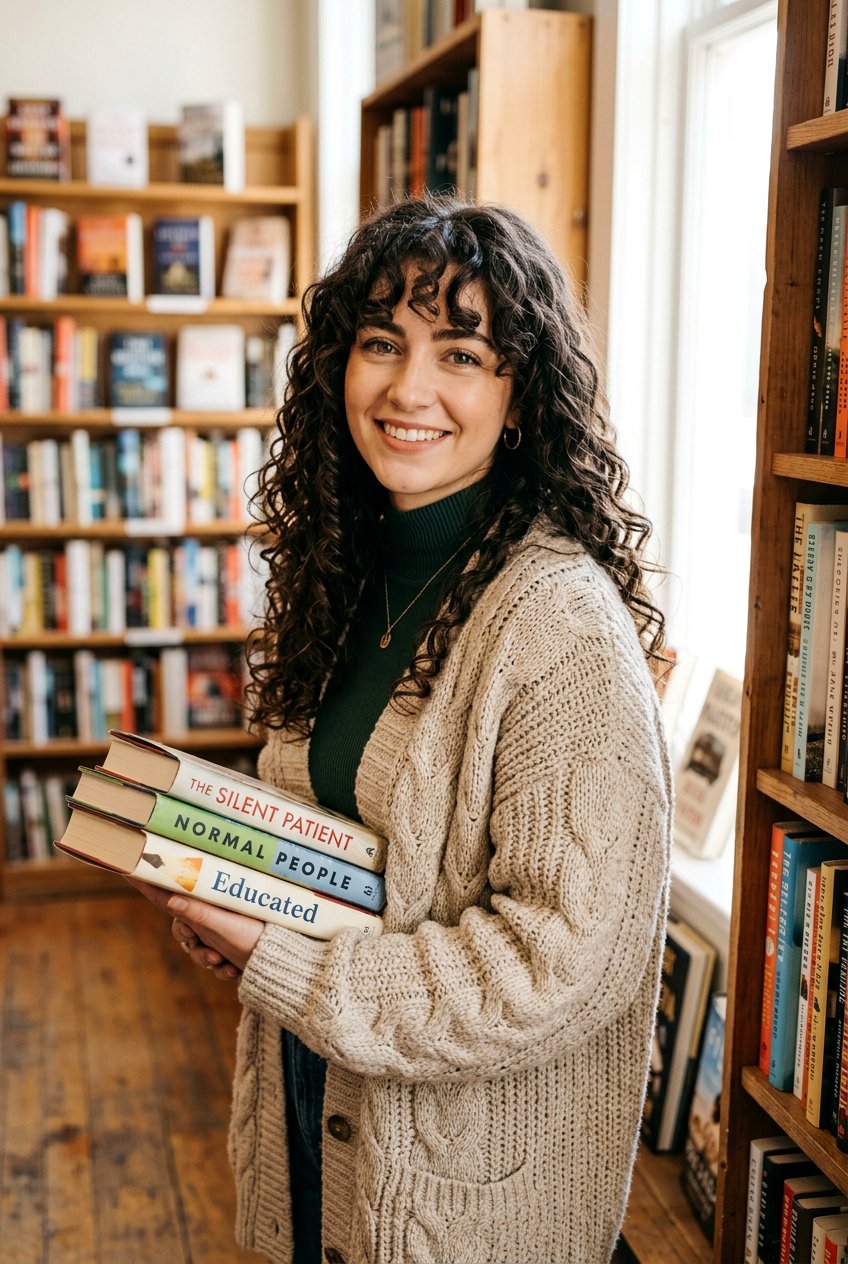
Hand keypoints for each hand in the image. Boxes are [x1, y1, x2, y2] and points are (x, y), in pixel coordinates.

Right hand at [125, 877, 263, 979]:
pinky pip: (211, 961)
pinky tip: (233, 971)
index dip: (149, 882)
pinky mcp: (228, 948)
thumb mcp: (226, 925)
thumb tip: (172, 899)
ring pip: (194, 948)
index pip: (171, 891)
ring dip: (205, 959)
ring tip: (222, 962)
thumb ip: (199, 914)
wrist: (284, 962)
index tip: (127, 867)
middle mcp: (213, 914)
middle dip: (188, 941)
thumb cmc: (259, 935)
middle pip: (180, 926)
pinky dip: (219, 968)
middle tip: (205, 948)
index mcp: (208, 901)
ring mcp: (220, 931)